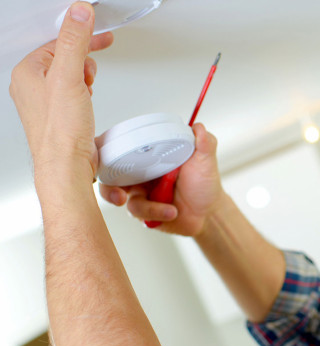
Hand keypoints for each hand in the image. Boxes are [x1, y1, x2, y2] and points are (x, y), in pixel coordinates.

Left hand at [9, 2, 113, 191]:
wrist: (66, 165)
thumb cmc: (60, 130)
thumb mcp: (70, 77)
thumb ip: (74, 41)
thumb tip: (79, 13)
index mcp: (27, 72)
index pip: (56, 42)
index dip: (81, 36)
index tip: (100, 34)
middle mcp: (31, 86)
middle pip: (62, 57)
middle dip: (83, 59)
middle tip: (92, 67)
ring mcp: (44, 102)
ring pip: (68, 75)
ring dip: (84, 77)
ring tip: (88, 87)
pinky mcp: (58, 115)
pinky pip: (71, 93)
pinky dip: (83, 92)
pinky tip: (87, 101)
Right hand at [99, 123, 228, 236]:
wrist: (208, 212)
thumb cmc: (204, 183)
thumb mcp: (205, 160)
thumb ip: (204, 142)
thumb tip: (198, 126)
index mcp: (149, 155)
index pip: (119, 147)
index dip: (104, 150)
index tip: (103, 156)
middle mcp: (138, 172)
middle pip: (107, 175)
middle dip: (108, 188)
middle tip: (120, 196)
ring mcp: (138, 192)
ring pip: (123, 198)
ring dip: (148, 206)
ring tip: (172, 209)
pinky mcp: (141, 211)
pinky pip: (137, 212)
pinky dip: (156, 212)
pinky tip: (172, 212)